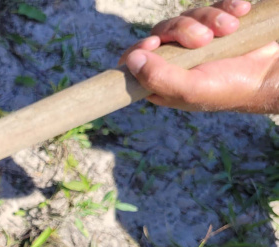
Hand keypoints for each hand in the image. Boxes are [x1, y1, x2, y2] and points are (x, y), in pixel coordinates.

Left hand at [122, 0, 278, 112]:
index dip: (139, 49)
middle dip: (182, 28)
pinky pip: (215, 5)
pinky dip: (227, 6)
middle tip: (204, 38)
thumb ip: (158, 77)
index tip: (155, 43)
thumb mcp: (190, 89)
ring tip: (231, 28)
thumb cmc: (230, 87)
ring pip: (189, 15)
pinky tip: (241, 12)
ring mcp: (199, 41)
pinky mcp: (220, 25)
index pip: (135, 60)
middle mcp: (178, 59)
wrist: (273, 74)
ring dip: (209, 17)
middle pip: (162, 30)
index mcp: (164, 78)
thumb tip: (131, 60)